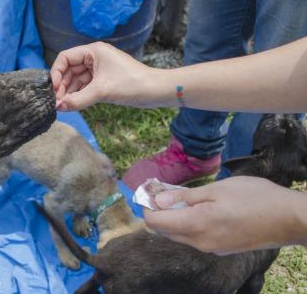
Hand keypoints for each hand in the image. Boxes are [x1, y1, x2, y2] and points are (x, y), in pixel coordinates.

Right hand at [50, 42, 154, 110]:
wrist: (155, 91)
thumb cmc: (132, 84)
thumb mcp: (102, 91)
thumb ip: (78, 99)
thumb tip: (59, 107)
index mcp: (93, 51)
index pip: (65, 58)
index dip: (56, 73)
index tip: (53, 89)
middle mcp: (94, 57)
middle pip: (69, 70)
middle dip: (62, 85)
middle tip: (56, 102)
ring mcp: (98, 69)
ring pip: (76, 79)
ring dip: (69, 92)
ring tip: (62, 106)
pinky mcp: (103, 80)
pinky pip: (84, 86)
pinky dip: (78, 95)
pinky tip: (72, 105)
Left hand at [143, 176, 306, 254]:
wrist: (290, 219)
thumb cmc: (255, 197)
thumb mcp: (217, 189)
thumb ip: (185, 197)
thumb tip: (158, 200)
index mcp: (195, 225)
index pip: (155, 222)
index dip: (147, 206)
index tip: (149, 190)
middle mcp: (200, 242)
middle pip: (165, 231)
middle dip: (158, 212)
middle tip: (162, 191)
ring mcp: (212, 248)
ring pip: (181, 235)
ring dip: (174, 218)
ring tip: (181, 197)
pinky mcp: (223, 249)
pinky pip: (196, 238)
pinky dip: (189, 224)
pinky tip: (199, 208)